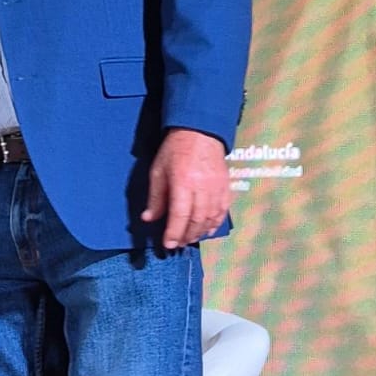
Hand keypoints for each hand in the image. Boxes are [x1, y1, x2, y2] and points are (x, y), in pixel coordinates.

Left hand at [143, 128, 230, 248]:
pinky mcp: (226, 186)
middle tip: (177, 244)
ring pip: (211, 217)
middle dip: (186, 235)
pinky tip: (207, 230)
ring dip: (200, 232)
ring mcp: (217, 187)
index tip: (168, 244)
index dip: (174, 232)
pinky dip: (216, 223)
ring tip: (189, 238)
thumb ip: (155, 197)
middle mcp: (203, 187)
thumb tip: (149, 218)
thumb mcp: (158, 171)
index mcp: (183, 182)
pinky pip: (223, 210)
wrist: (200, 131)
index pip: (180, 214)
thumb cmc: (175, 150)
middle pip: (197, 219)